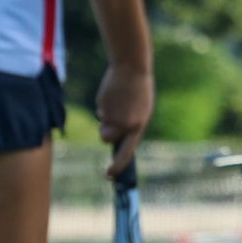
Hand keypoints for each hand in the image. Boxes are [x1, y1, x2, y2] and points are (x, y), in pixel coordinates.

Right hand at [96, 63, 153, 178]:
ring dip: (104, 120)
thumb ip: (130, 125)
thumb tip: (116, 137)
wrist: (132, 68)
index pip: (127, 151)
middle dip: (105, 132)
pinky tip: (114, 94)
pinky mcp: (103, 105)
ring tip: (116, 104)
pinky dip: (105, 105)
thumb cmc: (139, 89)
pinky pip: (100, 111)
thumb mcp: (141, 110)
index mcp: (138, 125)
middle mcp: (126, 123)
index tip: (109, 174)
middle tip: (111, 119)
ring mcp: (113, 115)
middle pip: (107, 139)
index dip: (118, 165)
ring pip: (102, 126)